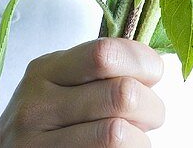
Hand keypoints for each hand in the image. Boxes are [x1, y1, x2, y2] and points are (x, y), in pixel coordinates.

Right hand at [0, 37, 165, 146]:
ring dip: (142, 138)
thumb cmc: (40, 118)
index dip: (141, 61)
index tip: (154, 73)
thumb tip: (151, 66)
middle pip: (120, 94)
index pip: (104, 54)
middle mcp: (38, 105)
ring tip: (138, 138)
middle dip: (151, 105)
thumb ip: (94, 70)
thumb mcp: (55, 82)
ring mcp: (39, 144)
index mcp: (45, 71)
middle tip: (151, 115)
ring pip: (116, 134)